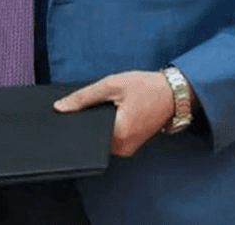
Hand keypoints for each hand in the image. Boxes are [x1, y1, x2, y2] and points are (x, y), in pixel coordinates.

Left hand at [53, 70, 174, 156]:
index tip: (61, 114)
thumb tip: (59, 107)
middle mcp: (123, 148)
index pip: (84, 134)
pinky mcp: (130, 145)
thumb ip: (83, 97)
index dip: (72, 122)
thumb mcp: (111, 85)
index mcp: (118, 134)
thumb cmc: (145, 87)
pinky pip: (109, 137)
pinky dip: (103, 126)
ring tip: (89, 106)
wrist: (174, 93)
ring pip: (99, 138)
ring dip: (93, 124)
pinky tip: (101, 111)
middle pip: (91, 137)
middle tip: (73, 106)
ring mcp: (127, 149)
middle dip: (81, 122)